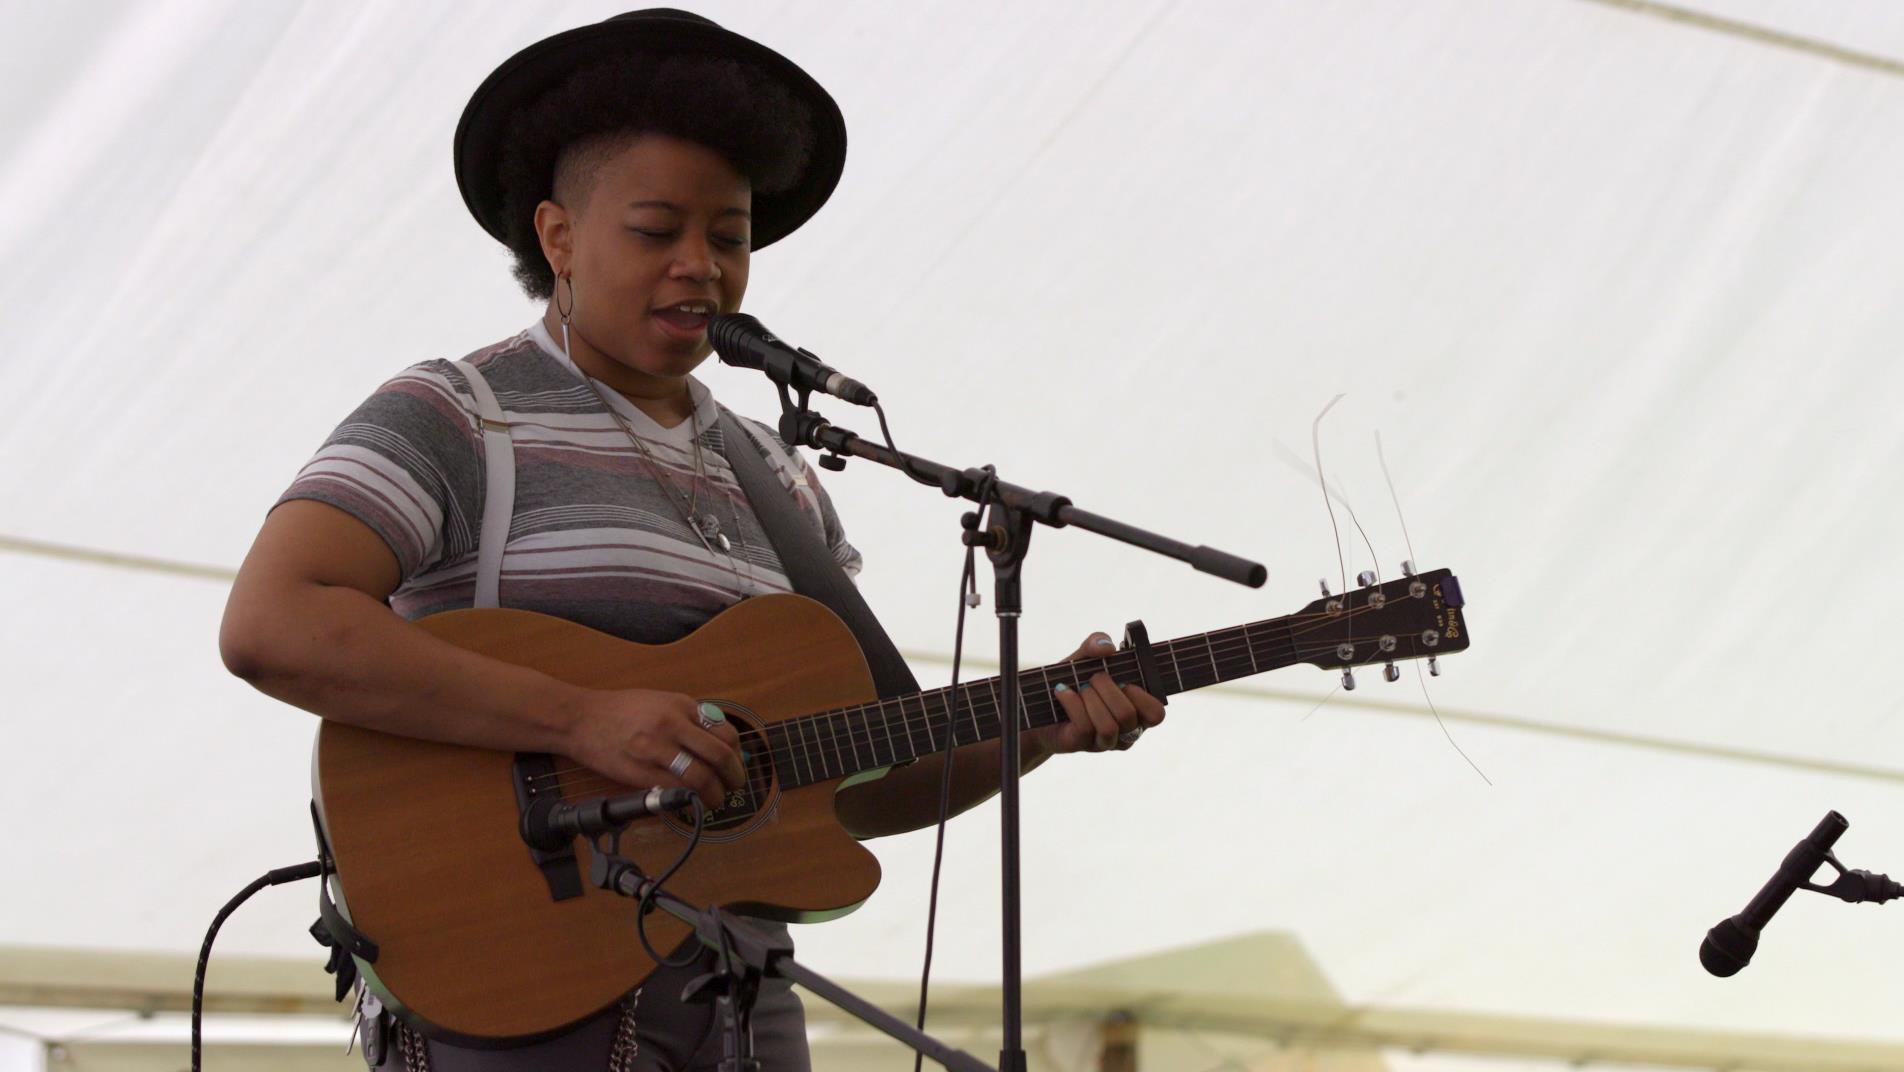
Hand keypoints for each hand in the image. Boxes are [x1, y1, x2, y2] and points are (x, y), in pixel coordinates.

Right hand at [565, 688, 745, 807]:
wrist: (581, 719)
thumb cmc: (621, 710)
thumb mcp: (662, 701)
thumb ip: (690, 719)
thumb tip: (720, 743)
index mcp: (681, 706)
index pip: (725, 732)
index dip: (736, 753)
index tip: (736, 764)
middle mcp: (672, 725)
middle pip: (719, 756)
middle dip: (735, 776)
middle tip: (736, 786)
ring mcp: (655, 750)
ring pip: (700, 778)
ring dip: (715, 794)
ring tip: (717, 800)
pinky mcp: (640, 773)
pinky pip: (674, 791)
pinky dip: (689, 800)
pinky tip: (691, 802)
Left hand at [1033, 632, 1165, 754]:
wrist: (1040, 702)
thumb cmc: (1073, 680)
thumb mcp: (1085, 657)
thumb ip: (1097, 643)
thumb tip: (1107, 647)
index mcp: (1137, 711)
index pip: (1156, 714)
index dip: (1141, 696)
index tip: (1123, 680)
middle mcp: (1125, 731)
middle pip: (1128, 716)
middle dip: (1107, 689)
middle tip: (1094, 678)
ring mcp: (1104, 742)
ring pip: (1109, 727)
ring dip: (1091, 699)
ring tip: (1080, 687)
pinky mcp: (1081, 744)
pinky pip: (1084, 727)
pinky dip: (1072, 702)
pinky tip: (1062, 692)